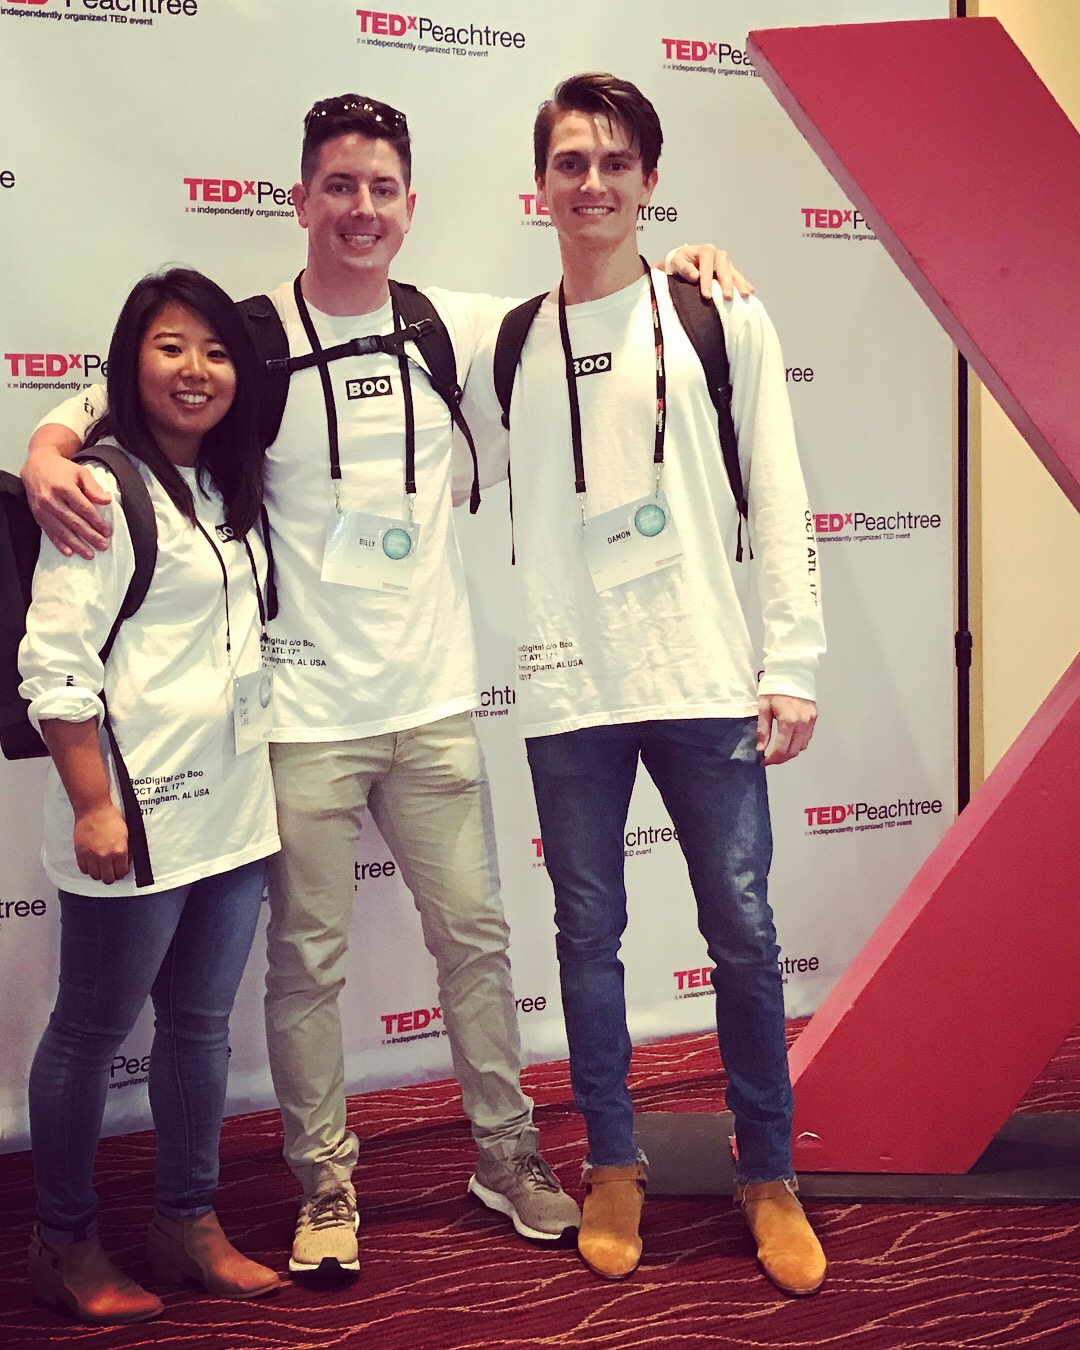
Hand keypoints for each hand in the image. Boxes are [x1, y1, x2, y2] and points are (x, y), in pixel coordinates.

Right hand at [23, 443, 111, 559]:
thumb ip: (94, 488)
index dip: (97, 522)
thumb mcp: (81, 472)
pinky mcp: (37, 515)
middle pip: (74, 522)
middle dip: (90, 536)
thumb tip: (107, 500)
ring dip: (76, 544)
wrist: (36, 465)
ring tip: (89, 554)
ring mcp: (42, 509)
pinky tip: (69, 552)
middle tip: (103, 546)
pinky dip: (59, 543)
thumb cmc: (62, 469)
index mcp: (64, 488)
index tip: (107, 532)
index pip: (84, 509)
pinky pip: (49, 532)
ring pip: (62, 530)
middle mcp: (51, 499)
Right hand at [73, 804, 129, 883]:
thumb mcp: (126, 834)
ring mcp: (91, 855)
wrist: (94, 809)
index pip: (121, 872)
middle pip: (107, 879)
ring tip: (101, 868)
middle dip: (110, 877)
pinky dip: (88, 868)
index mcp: (119, 851)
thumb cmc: (111, 818)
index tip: (120, 871)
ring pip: (95, 876)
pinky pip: (83, 869)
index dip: (121, 873)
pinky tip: (92, 864)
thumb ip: (126, 850)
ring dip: (99, 873)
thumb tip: (126, 862)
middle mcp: (105, 856)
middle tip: (111, 872)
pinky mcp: (80, 852)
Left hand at [666, 245, 754, 299]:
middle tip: (728, 298)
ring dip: (740, 284)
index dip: (707, 282)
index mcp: (706, 250)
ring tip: (745, 295)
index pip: (707, 268)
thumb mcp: (677, 262)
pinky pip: (737, 277)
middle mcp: (718, 254)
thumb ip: (684, 268)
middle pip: (724, 270)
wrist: (685, 259)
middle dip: (726, 284)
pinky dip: (744, 284)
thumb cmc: (680, 261)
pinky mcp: (729, 269)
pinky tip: (750, 291)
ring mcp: (726, 262)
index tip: (706, 296)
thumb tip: (695, 276)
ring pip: (734, 273)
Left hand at [756, 694, 815, 765]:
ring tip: (778, 751)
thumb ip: (763, 730)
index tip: (764, 761)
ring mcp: (810, 721)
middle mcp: (802, 722)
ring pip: (802, 747)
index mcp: (788, 720)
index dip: (772, 759)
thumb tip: (761, 748)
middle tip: (770, 759)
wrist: (791, 672)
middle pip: (793, 751)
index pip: (781, 749)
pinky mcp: (814, 718)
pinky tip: (789, 741)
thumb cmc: (775, 688)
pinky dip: (798, 743)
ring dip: (790, 752)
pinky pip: (807, 737)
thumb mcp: (764, 708)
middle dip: (781, 759)